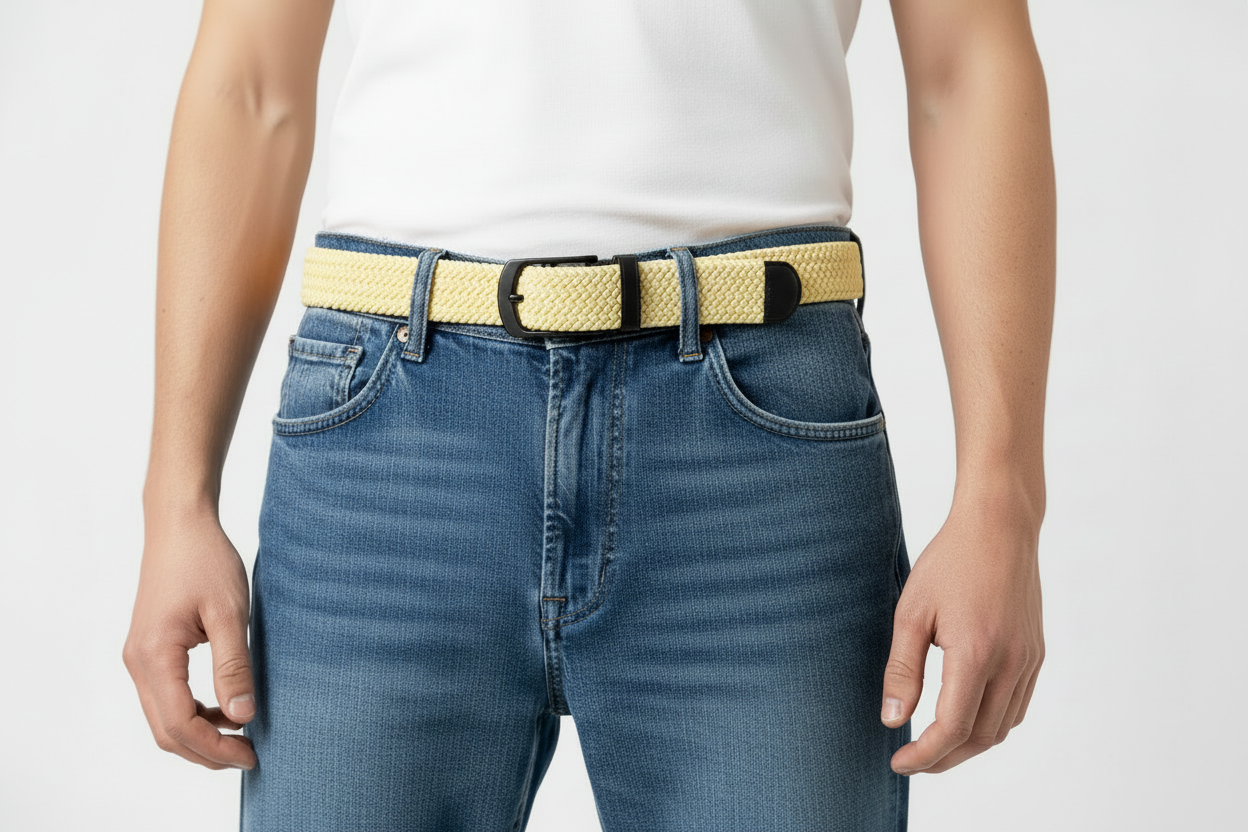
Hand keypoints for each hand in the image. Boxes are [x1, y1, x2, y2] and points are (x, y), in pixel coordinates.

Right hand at [123, 505, 257, 769]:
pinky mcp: (148, 651)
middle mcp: (138, 662)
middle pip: (165, 731)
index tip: (251, 753)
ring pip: (162, 718)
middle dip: (206, 751)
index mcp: (155, 656)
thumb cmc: (205, 560)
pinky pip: (164, 697)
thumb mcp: (230, 613)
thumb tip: (242, 715)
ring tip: (240, 737)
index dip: (215, 747)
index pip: (179, 724)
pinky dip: (191, 714)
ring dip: (198, 735)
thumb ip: (234, 665)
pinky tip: (223, 709)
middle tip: (249, 755)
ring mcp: (139, 657)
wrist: (179, 525)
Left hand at [880, 495, 1043, 773]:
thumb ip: (902, 669)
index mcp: (976, 653)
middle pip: (980, 737)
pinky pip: (1017, 706)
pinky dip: (991, 724)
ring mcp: (1030, 660)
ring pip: (1003, 728)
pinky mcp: (1036, 654)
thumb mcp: (912, 611)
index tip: (897, 762)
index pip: (952, 728)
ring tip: (934, 745)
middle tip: (911, 760)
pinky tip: (966, 718)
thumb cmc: (949, 562)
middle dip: (944, 758)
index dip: (923, 755)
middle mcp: (1011, 663)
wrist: (999, 526)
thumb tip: (892, 720)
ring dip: (968, 745)